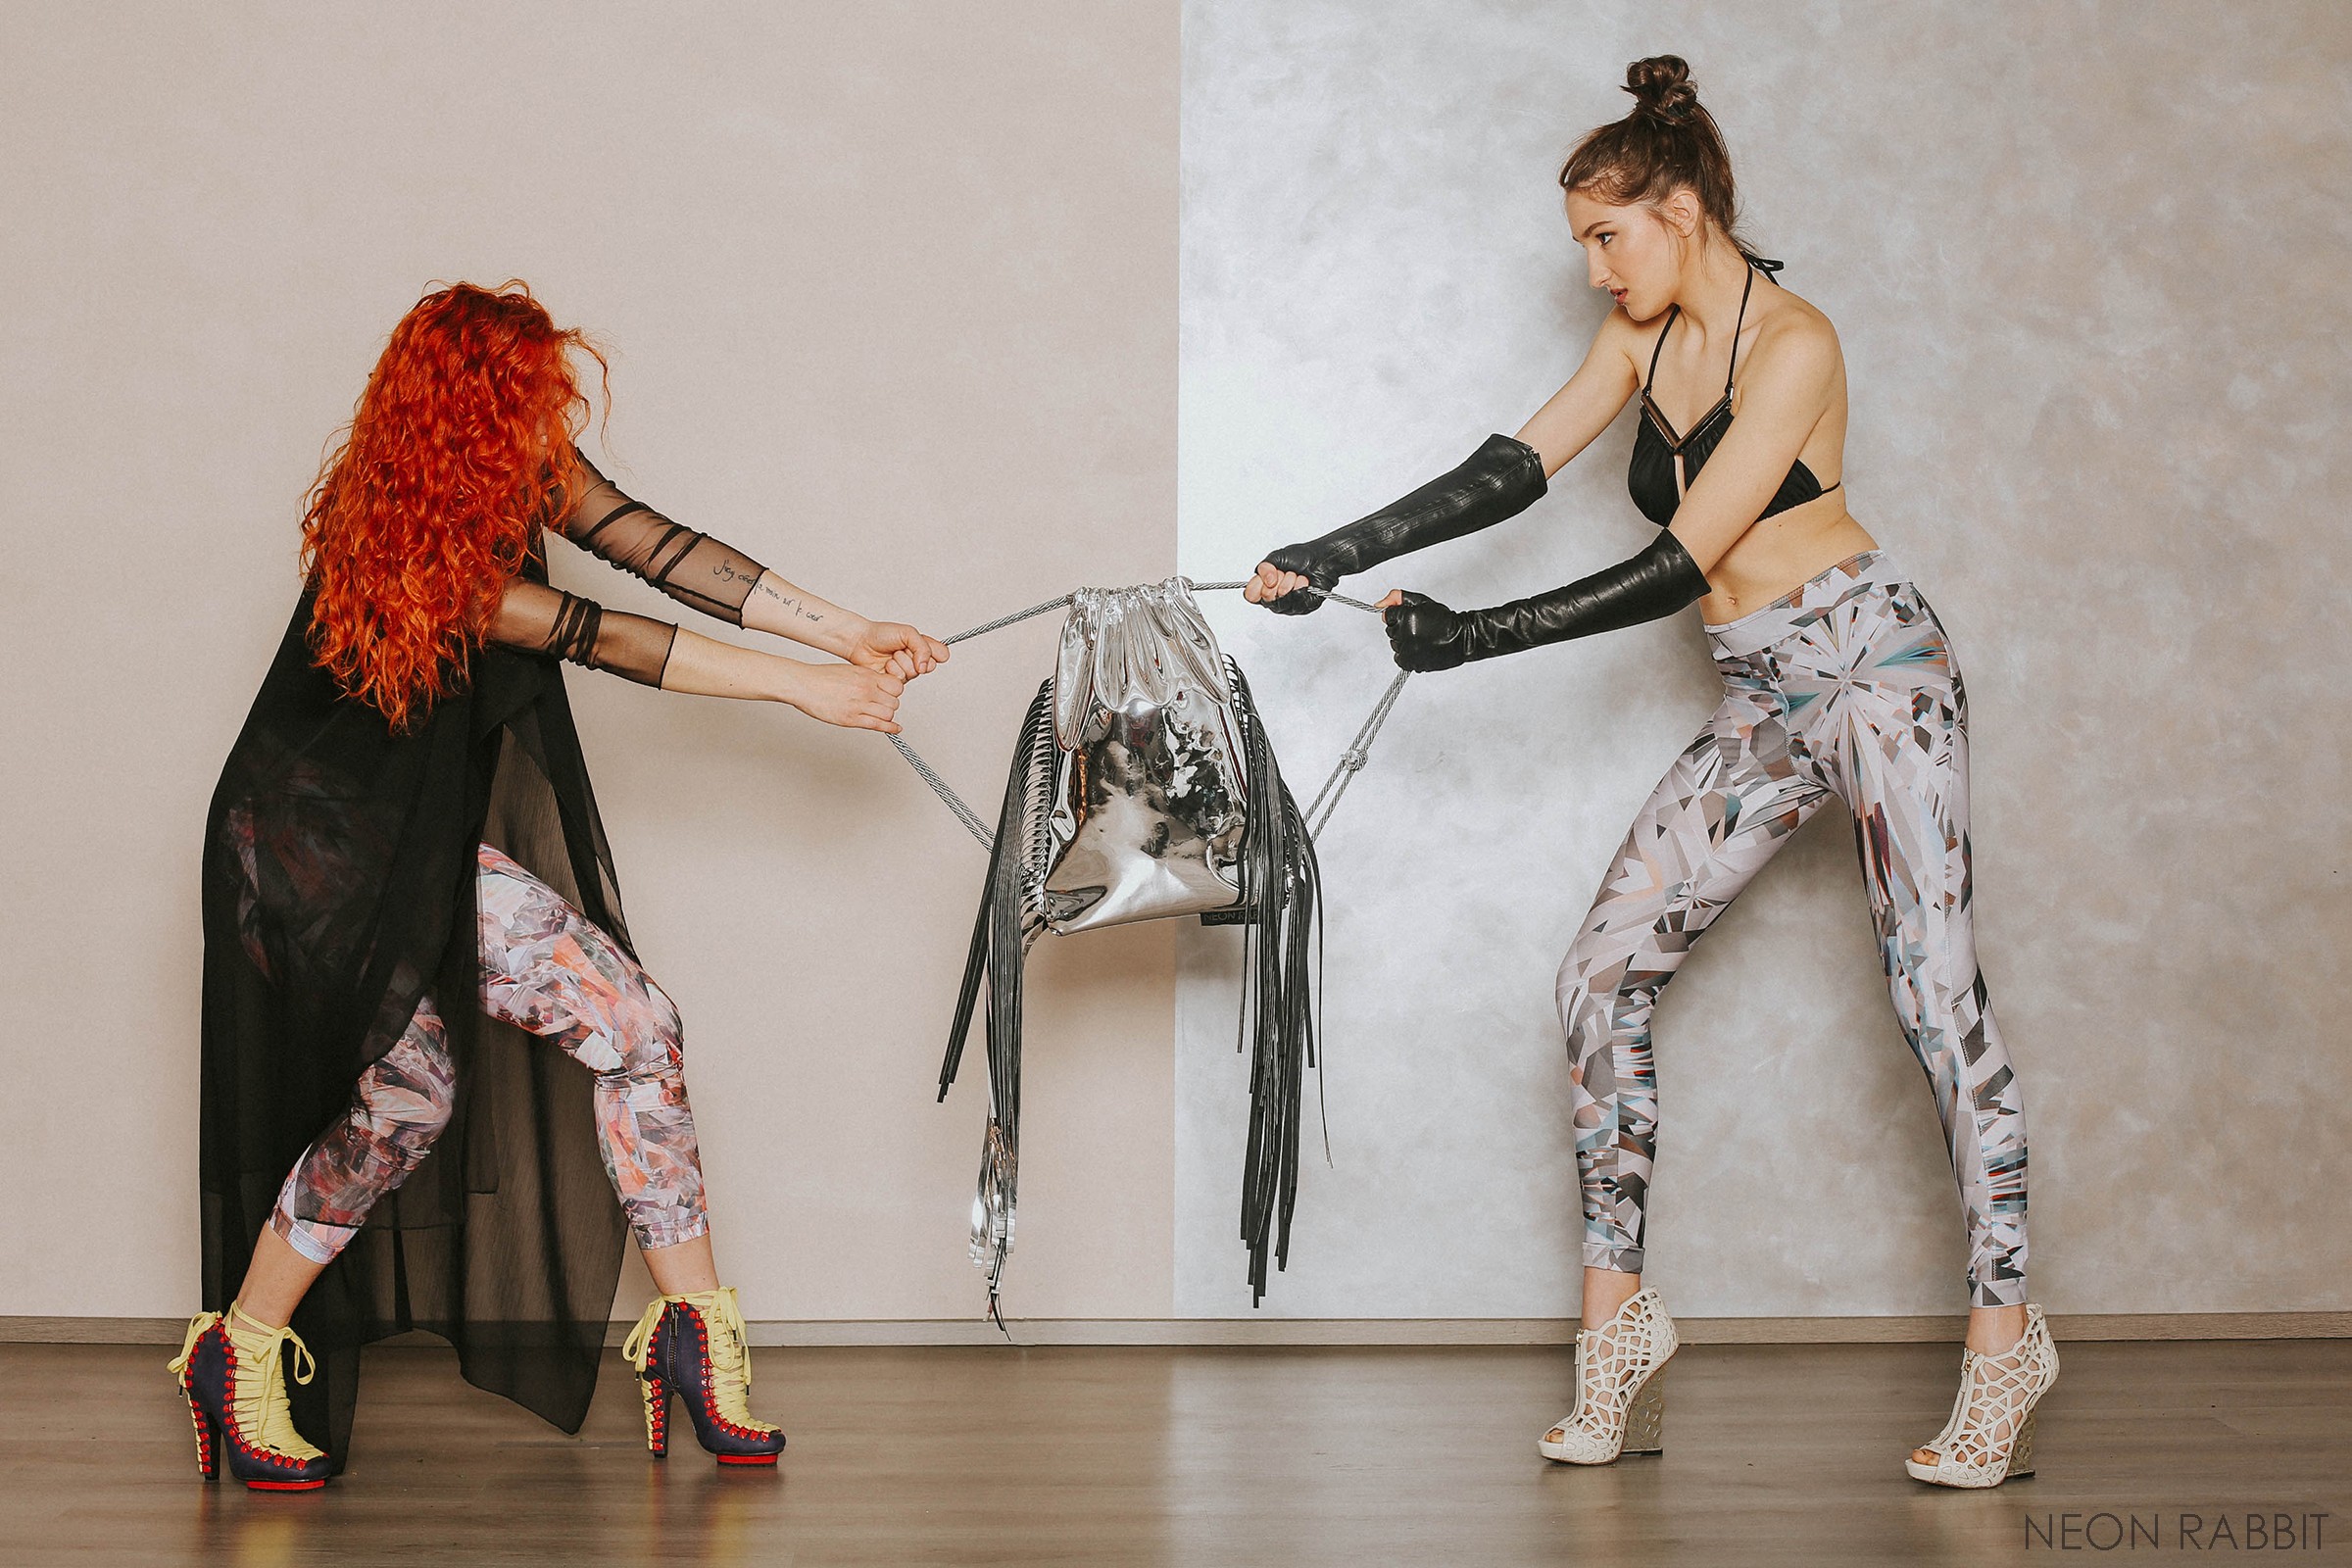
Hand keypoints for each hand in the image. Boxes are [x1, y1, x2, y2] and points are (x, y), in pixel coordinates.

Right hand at [789, 663, 906, 732]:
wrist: (803, 684)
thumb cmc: (822, 677)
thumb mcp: (850, 670)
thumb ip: (867, 678)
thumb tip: (880, 685)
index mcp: (866, 676)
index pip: (896, 686)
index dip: (895, 691)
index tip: (891, 694)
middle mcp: (865, 689)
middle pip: (894, 701)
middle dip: (891, 705)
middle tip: (884, 706)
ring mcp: (859, 705)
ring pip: (888, 714)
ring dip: (887, 716)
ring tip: (879, 715)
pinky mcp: (850, 719)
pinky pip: (877, 725)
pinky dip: (890, 728)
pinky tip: (895, 729)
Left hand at [844, 619, 949, 682]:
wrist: (860, 642)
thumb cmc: (881, 634)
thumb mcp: (907, 632)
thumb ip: (922, 646)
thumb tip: (926, 665)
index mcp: (922, 647)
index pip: (942, 655)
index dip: (933, 652)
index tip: (921, 646)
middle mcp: (916, 660)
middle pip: (929, 666)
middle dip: (913, 656)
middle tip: (901, 649)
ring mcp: (907, 671)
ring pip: (914, 673)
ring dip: (901, 662)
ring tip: (891, 656)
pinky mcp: (896, 681)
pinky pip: (902, 680)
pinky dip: (893, 670)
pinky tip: (885, 665)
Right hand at [1243, 548, 1331, 614]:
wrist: (1322, 558)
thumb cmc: (1301, 557)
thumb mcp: (1276, 558)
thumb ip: (1263, 568)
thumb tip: (1267, 581)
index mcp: (1265, 587)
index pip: (1250, 595)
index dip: (1257, 585)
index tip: (1269, 575)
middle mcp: (1275, 599)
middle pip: (1266, 599)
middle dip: (1277, 580)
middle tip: (1286, 572)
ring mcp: (1289, 605)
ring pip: (1282, 601)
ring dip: (1290, 582)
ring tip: (1297, 575)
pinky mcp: (1303, 607)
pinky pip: (1296, 601)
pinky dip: (1301, 586)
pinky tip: (1304, 581)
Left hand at [1380, 589, 1469, 671]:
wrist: (1462, 638)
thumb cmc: (1445, 620)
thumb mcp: (1422, 602)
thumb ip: (1398, 598)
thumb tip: (1378, 605)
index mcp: (1407, 616)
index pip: (1388, 615)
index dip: (1399, 616)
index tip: (1410, 618)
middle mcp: (1406, 634)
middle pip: (1390, 630)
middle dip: (1401, 628)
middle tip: (1419, 628)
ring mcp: (1409, 649)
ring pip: (1394, 644)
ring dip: (1404, 642)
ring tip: (1422, 638)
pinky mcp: (1411, 662)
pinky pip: (1398, 658)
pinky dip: (1406, 655)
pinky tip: (1419, 648)